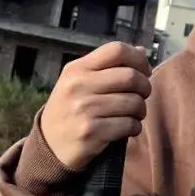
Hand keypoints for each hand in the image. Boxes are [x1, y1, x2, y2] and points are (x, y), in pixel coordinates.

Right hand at [39, 42, 151, 170]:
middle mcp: (78, 86)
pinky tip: (127, 129)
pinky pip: (129, 125)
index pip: (116, 50)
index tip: (144, 71)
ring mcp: (83, 109)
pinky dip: (135, 128)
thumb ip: (108, 66)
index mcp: (77, 69)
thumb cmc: (71, 108)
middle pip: (131, 76)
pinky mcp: (90, 132)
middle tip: (142, 96)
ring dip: (141, 110)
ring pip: (134, 102)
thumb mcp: (80, 82)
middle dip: (145, 87)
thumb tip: (141, 50)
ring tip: (134, 114)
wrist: (49, 145)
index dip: (138, 59)